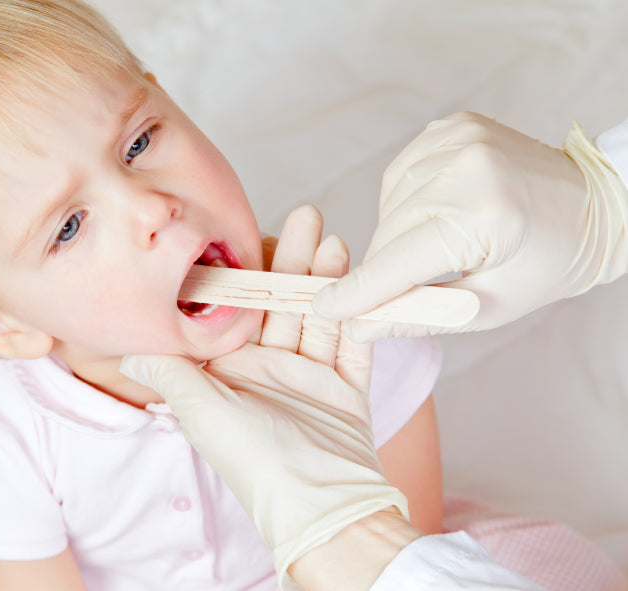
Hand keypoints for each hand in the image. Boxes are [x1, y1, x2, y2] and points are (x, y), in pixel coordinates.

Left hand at [120, 206, 407, 589]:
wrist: (318, 508)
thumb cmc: (253, 462)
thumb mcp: (202, 411)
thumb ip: (170, 373)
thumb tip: (129, 348)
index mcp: (233, 373)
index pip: (238, 311)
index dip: (245, 273)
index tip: (249, 234)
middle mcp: (270, 370)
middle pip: (282, 305)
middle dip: (293, 261)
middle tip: (305, 217)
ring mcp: (311, 378)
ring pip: (319, 316)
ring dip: (326, 279)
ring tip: (333, 239)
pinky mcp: (346, 389)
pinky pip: (353, 345)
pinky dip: (357, 316)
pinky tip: (359, 280)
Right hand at [312, 112, 627, 341]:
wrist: (592, 205)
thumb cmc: (544, 263)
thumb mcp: (488, 306)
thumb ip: (418, 315)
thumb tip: (358, 326)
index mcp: (488, 214)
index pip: (402, 260)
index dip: (360, 290)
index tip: (323, 307)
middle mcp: (469, 165)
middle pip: (390, 232)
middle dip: (382, 268)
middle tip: (389, 293)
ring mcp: (458, 138)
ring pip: (390, 204)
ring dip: (395, 234)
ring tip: (430, 249)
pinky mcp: (451, 127)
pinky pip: (400, 176)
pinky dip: (404, 203)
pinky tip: (431, 215)